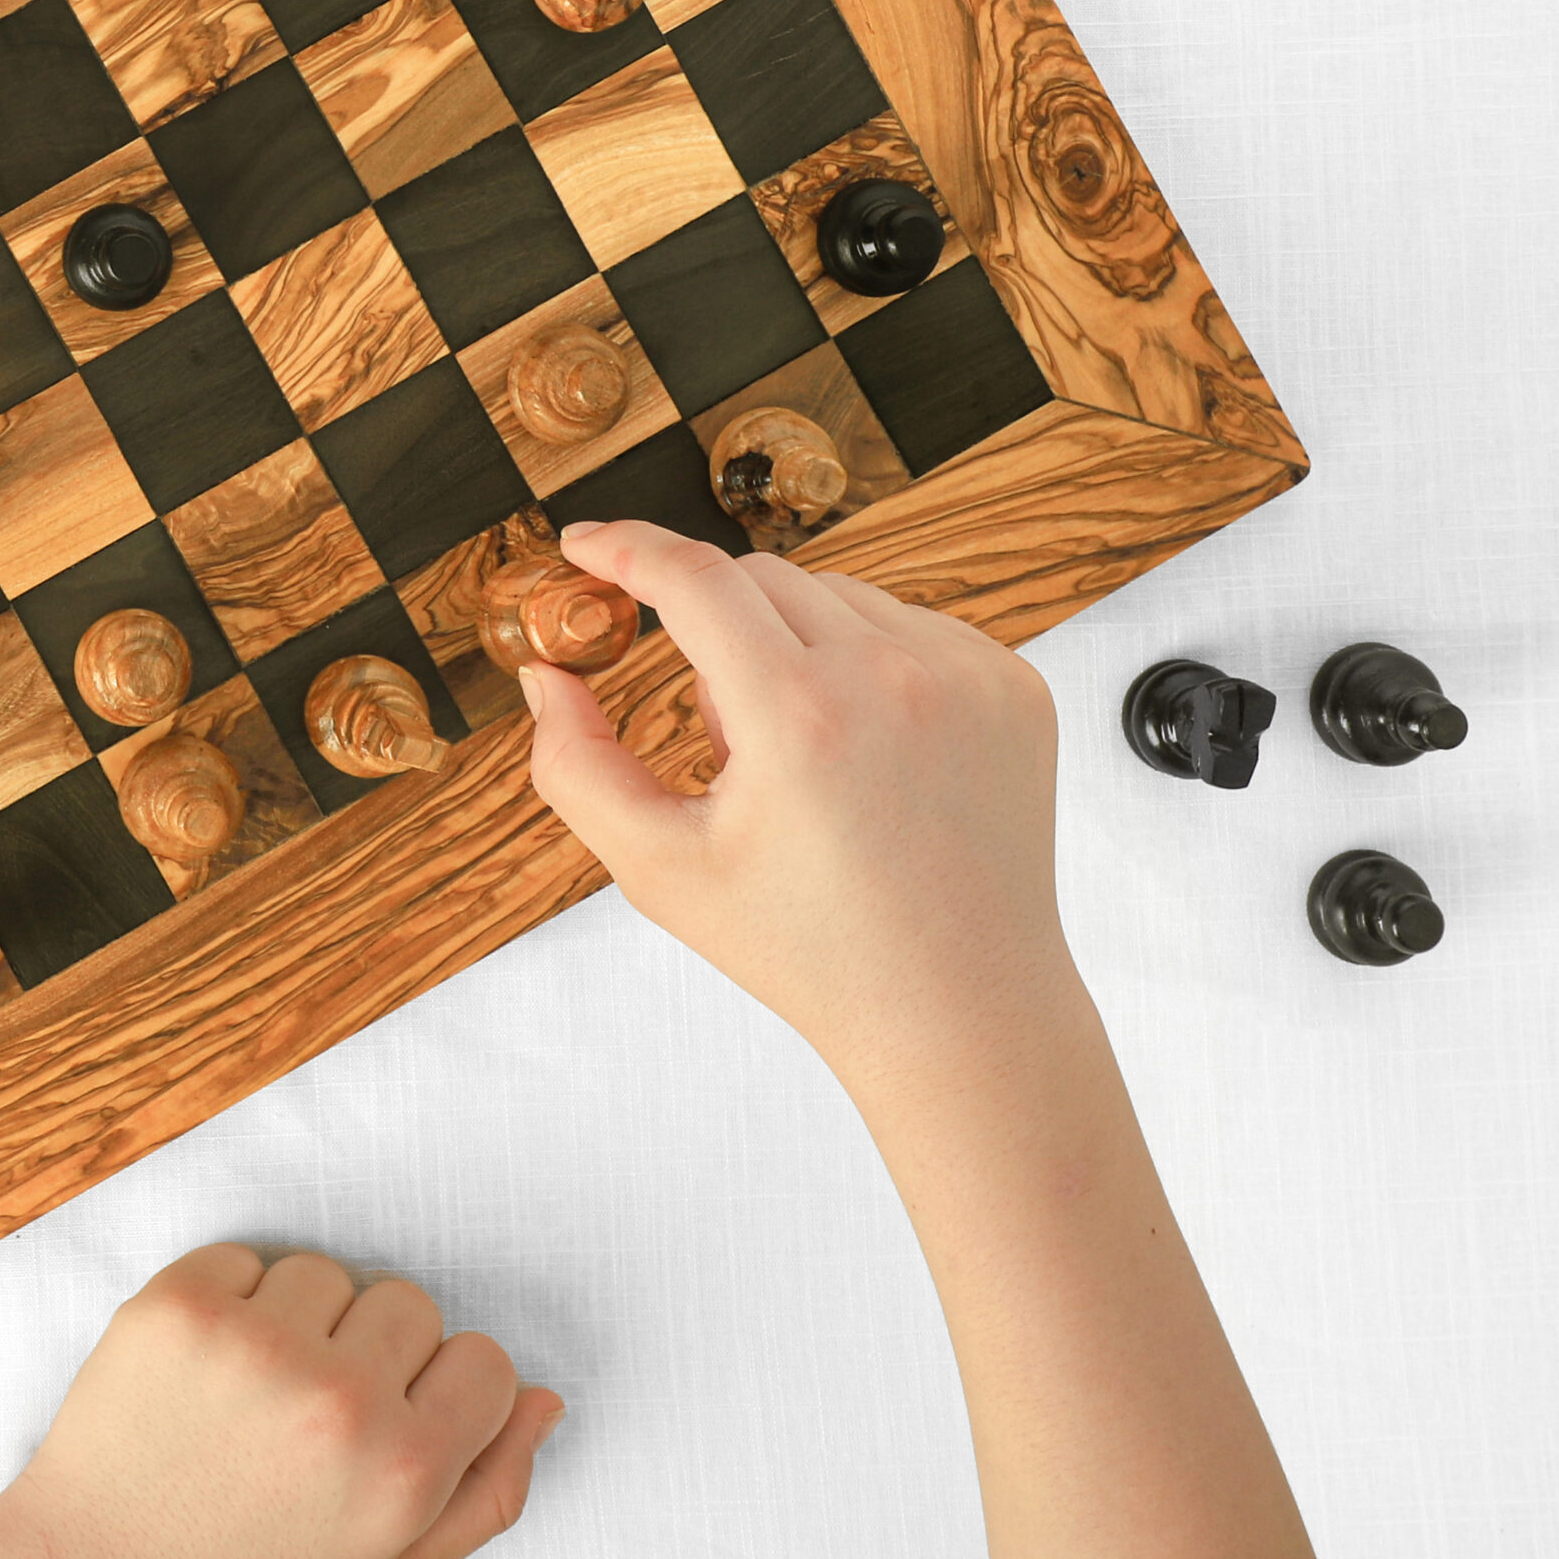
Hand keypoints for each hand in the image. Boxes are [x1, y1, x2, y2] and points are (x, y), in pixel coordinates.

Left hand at [0, 1246, 557, 1558]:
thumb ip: (487, 1493)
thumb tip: (543, 1399)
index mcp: (405, 1472)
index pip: (485, 1361)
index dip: (440, 1393)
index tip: (391, 1424)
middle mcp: (340, 1401)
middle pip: (410, 1303)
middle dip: (371, 1351)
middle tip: (312, 1422)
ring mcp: (257, 1344)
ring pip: (327, 1272)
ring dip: (298, 1320)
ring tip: (252, 1401)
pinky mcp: (181, 1303)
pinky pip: (248, 1255)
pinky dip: (230, 1301)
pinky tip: (205, 1375)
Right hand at [522, 518, 1074, 1096]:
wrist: (961, 1013)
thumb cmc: (811, 951)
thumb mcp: (661, 869)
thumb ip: (575, 765)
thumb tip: (545, 676)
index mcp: (801, 717)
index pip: (692, 578)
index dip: (625, 547)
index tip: (585, 544)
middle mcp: (893, 678)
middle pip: (757, 577)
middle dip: (712, 626)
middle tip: (718, 735)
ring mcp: (967, 676)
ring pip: (835, 594)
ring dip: (792, 643)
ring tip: (808, 763)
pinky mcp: (1013, 686)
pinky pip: (908, 625)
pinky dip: (867, 662)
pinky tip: (870, 754)